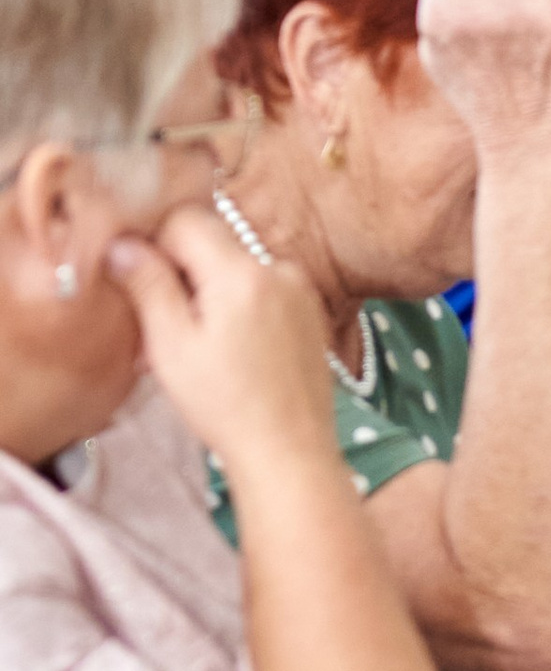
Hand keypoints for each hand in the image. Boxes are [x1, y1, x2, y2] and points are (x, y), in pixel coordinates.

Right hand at [105, 202, 337, 474]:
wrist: (289, 451)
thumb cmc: (225, 405)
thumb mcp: (171, 345)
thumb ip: (148, 285)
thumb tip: (122, 244)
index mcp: (243, 272)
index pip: (187, 219)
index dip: (155, 243)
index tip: (139, 281)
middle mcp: (278, 269)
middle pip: (214, 241)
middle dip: (180, 270)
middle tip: (160, 323)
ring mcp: (300, 289)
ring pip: (235, 268)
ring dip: (207, 292)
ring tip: (192, 346)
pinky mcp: (309, 311)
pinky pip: (261, 290)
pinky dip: (236, 307)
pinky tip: (226, 351)